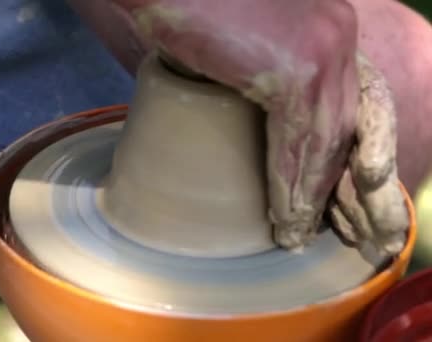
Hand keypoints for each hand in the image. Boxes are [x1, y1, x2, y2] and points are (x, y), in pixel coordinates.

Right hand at [105, 0, 409, 253]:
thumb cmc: (184, 7)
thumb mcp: (238, 46)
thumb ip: (259, 77)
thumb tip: (252, 121)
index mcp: (326, 27)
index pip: (342, 106)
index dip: (331, 158)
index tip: (319, 198)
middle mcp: (336, 35)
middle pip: (343, 126)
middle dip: (333, 185)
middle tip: (319, 226)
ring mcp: (322, 48)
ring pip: (323, 141)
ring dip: (308, 196)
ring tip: (293, 234)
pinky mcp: (295, 67)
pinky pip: (298, 143)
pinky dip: (289, 185)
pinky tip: (283, 215)